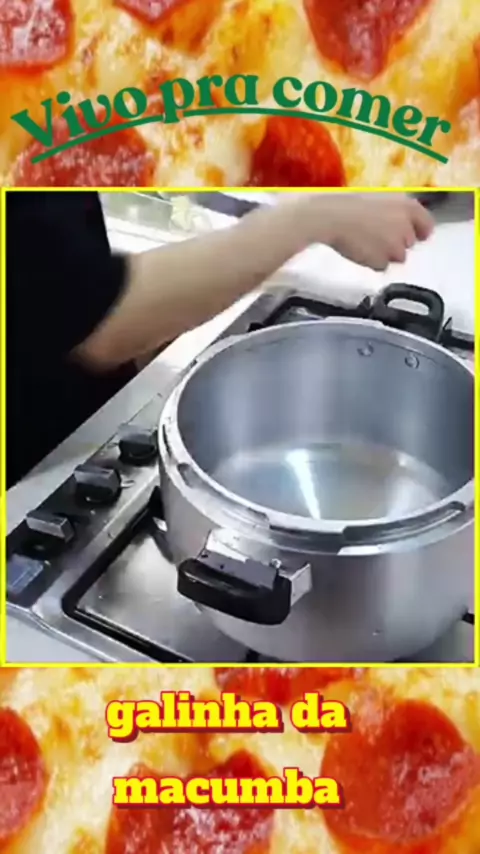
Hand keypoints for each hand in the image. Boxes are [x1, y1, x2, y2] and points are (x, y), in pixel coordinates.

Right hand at [302, 194, 434, 270]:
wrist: (331, 218)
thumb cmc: (349, 203)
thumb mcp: (379, 199)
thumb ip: (396, 212)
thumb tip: (403, 223)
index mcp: (407, 206)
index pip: (427, 224)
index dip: (422, 231)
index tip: (418, 236)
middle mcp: (406, 227)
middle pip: (409, 243)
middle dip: (397, 242)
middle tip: (377, 235)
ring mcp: (395, 246)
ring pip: (397, 256)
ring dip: (386, 253)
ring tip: (366, 243)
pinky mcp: (382, 261)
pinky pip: (381, 265)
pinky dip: (372, 261)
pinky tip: (359, 250)